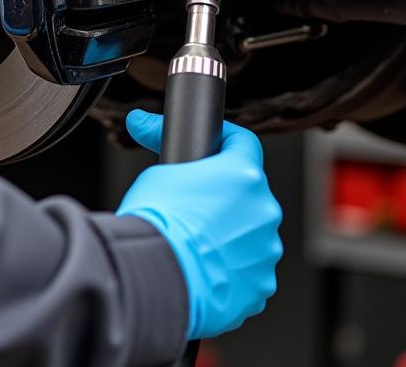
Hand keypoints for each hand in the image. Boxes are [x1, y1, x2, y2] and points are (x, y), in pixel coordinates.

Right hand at [116, 110, 282, 340]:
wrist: (158, 274)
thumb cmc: (156, 221)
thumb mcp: (157, 173)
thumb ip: (168, 154)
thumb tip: (139, 122)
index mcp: (242, 174)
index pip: (244, 142)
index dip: (228, 141)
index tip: (215, 146)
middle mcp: (263, 209)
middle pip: (247, 194)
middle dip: (225, 197)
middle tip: (193, 205)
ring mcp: (266, 250)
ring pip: (250, 234)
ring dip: (230, 234)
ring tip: (195, 242)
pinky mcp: (260, 284)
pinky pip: (248, 269)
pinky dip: (230, 269)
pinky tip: (203, 268)